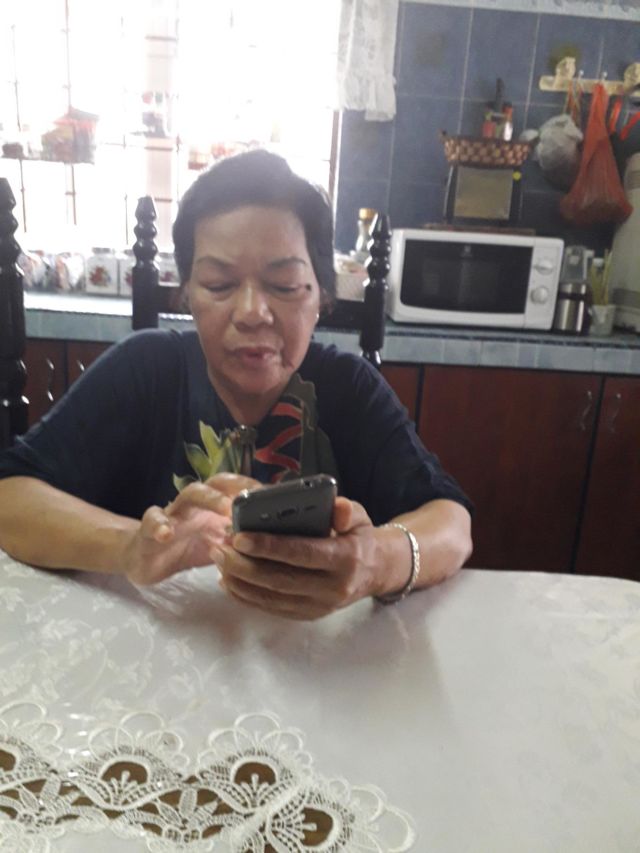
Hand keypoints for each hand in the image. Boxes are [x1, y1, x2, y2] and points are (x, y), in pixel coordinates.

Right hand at [121, 473, 259, 584]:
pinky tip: (166, 534)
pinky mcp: (149, 528)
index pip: (236, 489)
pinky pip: (152, 520)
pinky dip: (159, 525)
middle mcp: (197, 504)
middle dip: (237, 486)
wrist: (146, 559)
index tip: (272, 496)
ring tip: (226, 510)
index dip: (253, 489)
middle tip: (255, 499)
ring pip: (190, 494)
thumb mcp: (218, 549)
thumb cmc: (187, 548)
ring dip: (211, 498)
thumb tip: (269, 545)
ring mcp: (173, 513)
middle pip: (217, 483)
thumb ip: (239, 545)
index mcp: (214, 507)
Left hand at [213, 497, 383, 619]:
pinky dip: (247, 596)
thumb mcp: (360, 517)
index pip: (303, 553)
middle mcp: (332, 587)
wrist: (376, 572)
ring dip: (240, 581)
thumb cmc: (359, 537)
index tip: (240, 537)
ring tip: (218, 560)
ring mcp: (320, 606)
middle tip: (219, 547)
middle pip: (281, 579)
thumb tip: (335, 509)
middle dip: (244, 564)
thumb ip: (346, 511)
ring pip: (272, 597)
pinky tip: (228, 581)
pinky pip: (272, 609)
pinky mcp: (308, 615)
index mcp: (345, 558)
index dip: (270, 546)